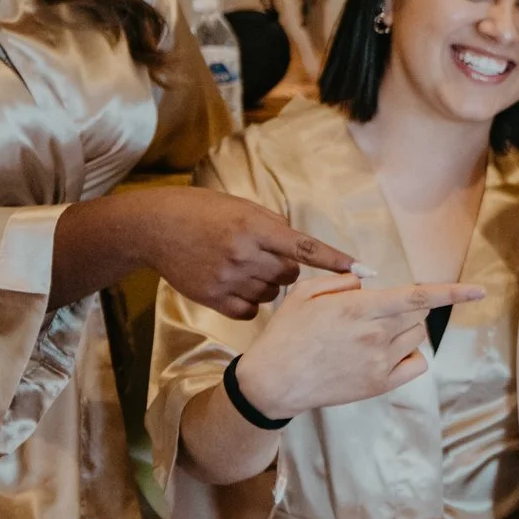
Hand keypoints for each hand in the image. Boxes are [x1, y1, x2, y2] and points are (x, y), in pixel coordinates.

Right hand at [134, 186, 354, 317]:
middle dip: (285, 268)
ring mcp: (227, 278)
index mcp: (255, 226)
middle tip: (263, 255)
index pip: (306, 248)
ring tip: (242, 266)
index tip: (363, 271)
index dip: (336, 261)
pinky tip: (234, 284)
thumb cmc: (205, 212)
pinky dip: (250, 301)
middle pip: (291, 276)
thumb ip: (275, 229)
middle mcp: (244, 253)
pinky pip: (251, 310)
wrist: (155, 227)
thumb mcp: (243, 208)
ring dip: (267, 284)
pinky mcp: (213, 298)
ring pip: (273, 294)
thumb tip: (306, 252)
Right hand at [230, 273, 483, 418]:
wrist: (274, 381)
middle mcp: (376, 335)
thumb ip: (343, 281)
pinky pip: (416, 364)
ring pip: (418, 337)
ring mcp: (381, 363)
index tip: (479, 291)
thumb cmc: (287, 333)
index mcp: (360, 309)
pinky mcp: (380, 385)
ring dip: (406, 329)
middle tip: (374, 312)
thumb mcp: (305, 293)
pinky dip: (409, 355)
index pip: (417, 296)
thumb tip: (369, 280)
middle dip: (405, 307)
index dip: (453, 292)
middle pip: (419, 314)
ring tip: (371, 333)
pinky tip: (386, 353)